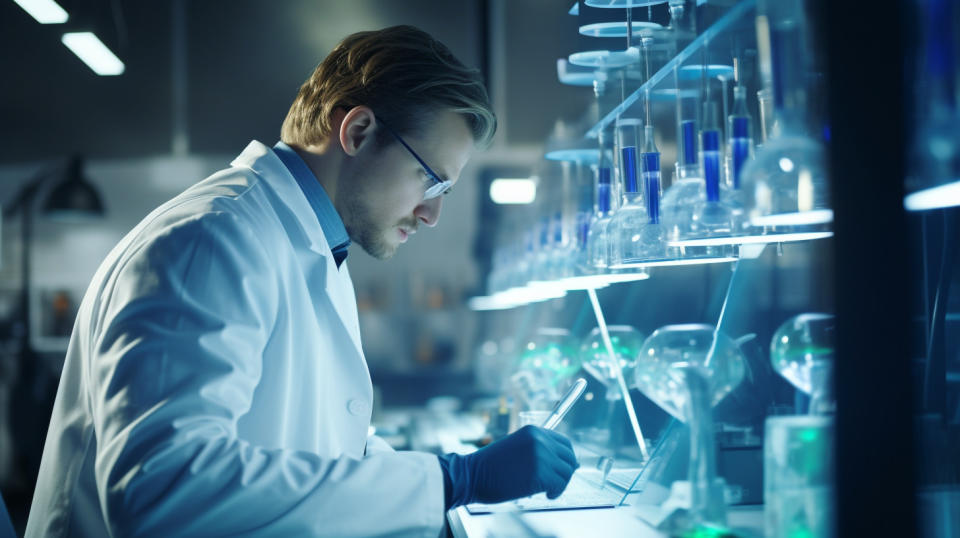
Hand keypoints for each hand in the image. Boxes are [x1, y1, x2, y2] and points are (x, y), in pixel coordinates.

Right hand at [437, 425, 578, 507]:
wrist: (471, 475)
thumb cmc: (490, 466)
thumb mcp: (517, 448)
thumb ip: (539, 451)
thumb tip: (568, 464)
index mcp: (534, 431)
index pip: (564, 442)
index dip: (566, 457)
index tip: (563, 468)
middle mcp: (540, 440)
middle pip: (569, 457)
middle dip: (566, 472)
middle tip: (556, 482)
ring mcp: (541, 456)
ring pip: (566, 473)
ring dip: (560, 484)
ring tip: (547, 490)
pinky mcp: (540, 474)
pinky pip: (559, 485)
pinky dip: (556, 492)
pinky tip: (546, 494)